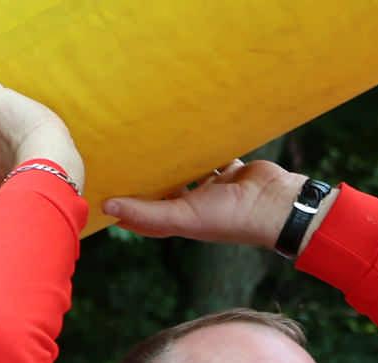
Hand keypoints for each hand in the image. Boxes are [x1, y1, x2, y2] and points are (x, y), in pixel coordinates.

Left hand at [102, 158, 319, 249]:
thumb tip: (106, 207)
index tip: (102, 192)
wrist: (274, 204)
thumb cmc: (228, 217)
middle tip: (124, 156)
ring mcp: (213, 187)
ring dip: (173, 157)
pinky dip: (202, 143)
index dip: (124, 207)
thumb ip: (146, 213)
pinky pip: (211, 153)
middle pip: (163, 189)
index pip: (144, 215)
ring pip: (186, 168)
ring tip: (152, 138)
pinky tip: (189, 128)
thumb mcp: (182, 216)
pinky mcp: (230, 168)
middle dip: (146, 177)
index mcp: (180, 220)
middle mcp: (194, 204)